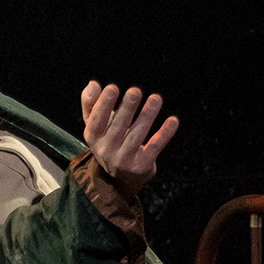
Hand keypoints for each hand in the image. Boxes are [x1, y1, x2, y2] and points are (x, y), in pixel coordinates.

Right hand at [80, 82, 178, 196]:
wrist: (120, 179)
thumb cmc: (109, 141)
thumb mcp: (95, 126)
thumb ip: (90, 104)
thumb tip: (92, 84)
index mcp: (93, 137)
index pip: (96, 120)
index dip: (103, 105)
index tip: (112, 88)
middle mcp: (106, 150)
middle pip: (118, 126)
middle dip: (127, 108)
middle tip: (135, 91)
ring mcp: (124, 159)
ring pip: (137, 135)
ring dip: (147, 116)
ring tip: (156, 98)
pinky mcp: (142, 165)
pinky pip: (154, 147)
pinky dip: (164, 134)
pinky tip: (173, 120)